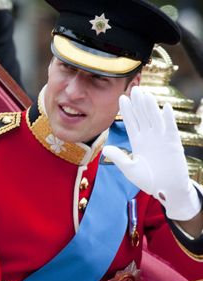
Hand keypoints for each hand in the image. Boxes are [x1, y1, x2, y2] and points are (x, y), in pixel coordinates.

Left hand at [102, 86, 200, 220]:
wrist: (167, 191)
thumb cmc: (149, 181)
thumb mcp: (130, 169)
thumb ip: (120, 158)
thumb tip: (105, 148)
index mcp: (138, 141)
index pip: (131, 122)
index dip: (127, 110)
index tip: (121, 97)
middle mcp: (149, 137)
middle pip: (142, 116)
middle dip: (138, 103)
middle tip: (134, 88)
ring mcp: (161, 139)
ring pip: (155, 119)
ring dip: (151, 107)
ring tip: (146, 94)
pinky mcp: (174, 144)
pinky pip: (171, 128)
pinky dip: (168, 118)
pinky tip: (165, 107)